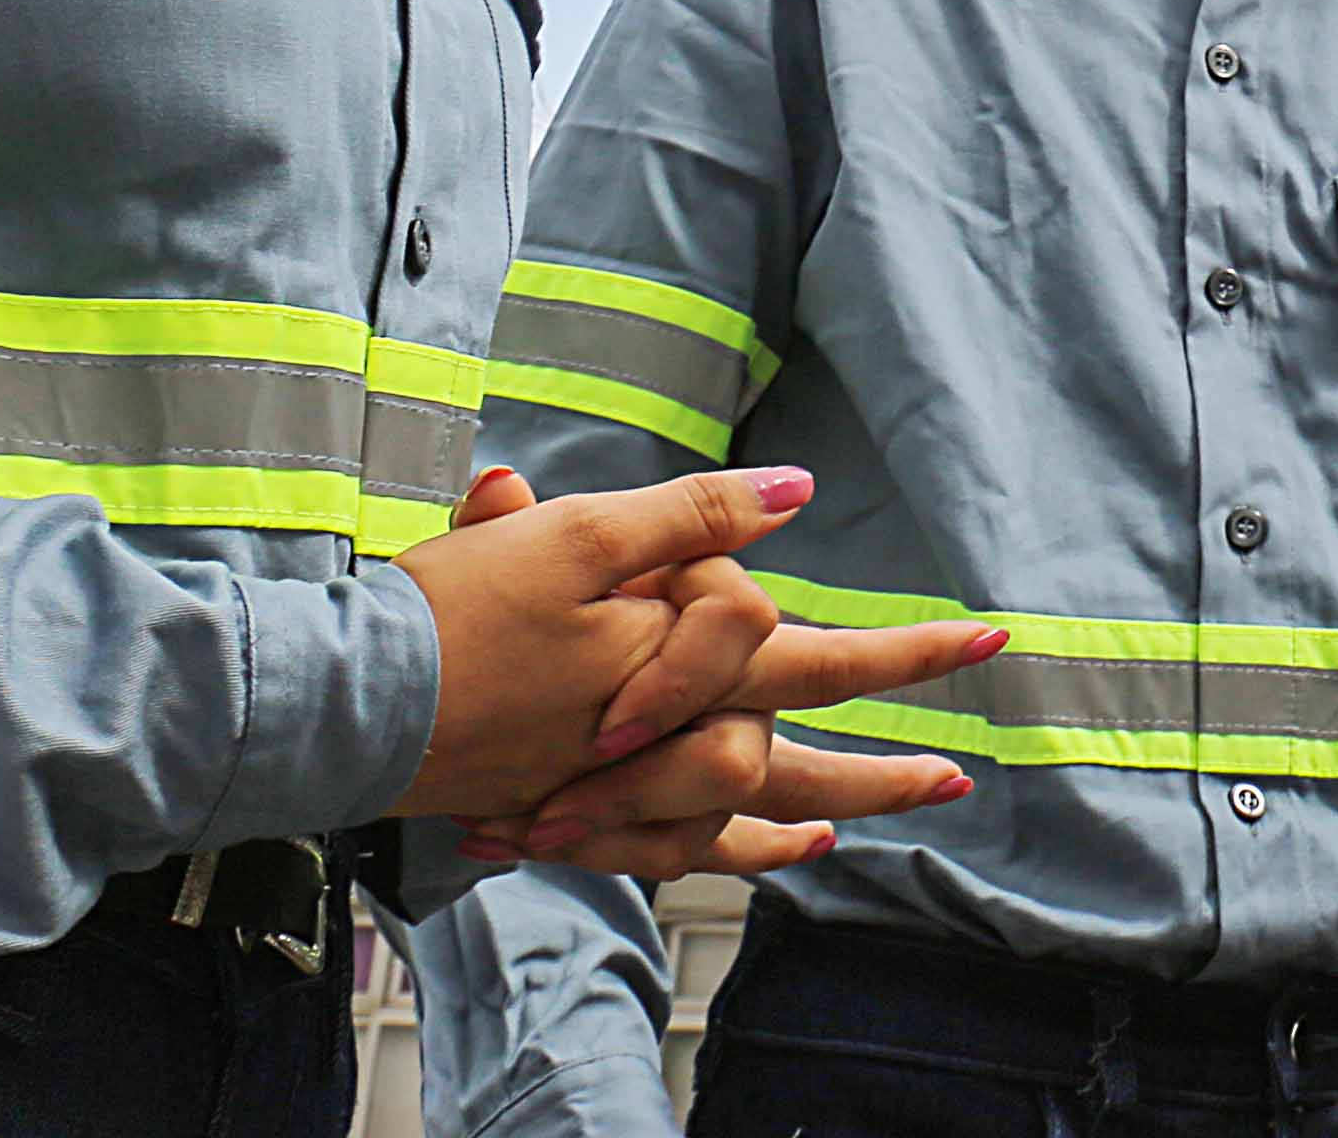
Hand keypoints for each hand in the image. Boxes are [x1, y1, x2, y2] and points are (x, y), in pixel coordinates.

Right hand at [390, 465, 1004, 863]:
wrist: (352, 706)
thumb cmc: (454, 611)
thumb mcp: (575, 537)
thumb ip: (690, 520)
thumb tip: (793, 495)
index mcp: (676, 662)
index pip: (811, 652)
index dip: (904, 649)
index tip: (986, 641)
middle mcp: (665, 733)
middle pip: (803, 744)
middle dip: (890, 748)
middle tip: (966, 762)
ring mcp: (625, 781)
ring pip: (756, 801)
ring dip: (840, 800)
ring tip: (911, 801)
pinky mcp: (582, 808)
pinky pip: (686, 842)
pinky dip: (746, 842)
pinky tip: (797, 840)